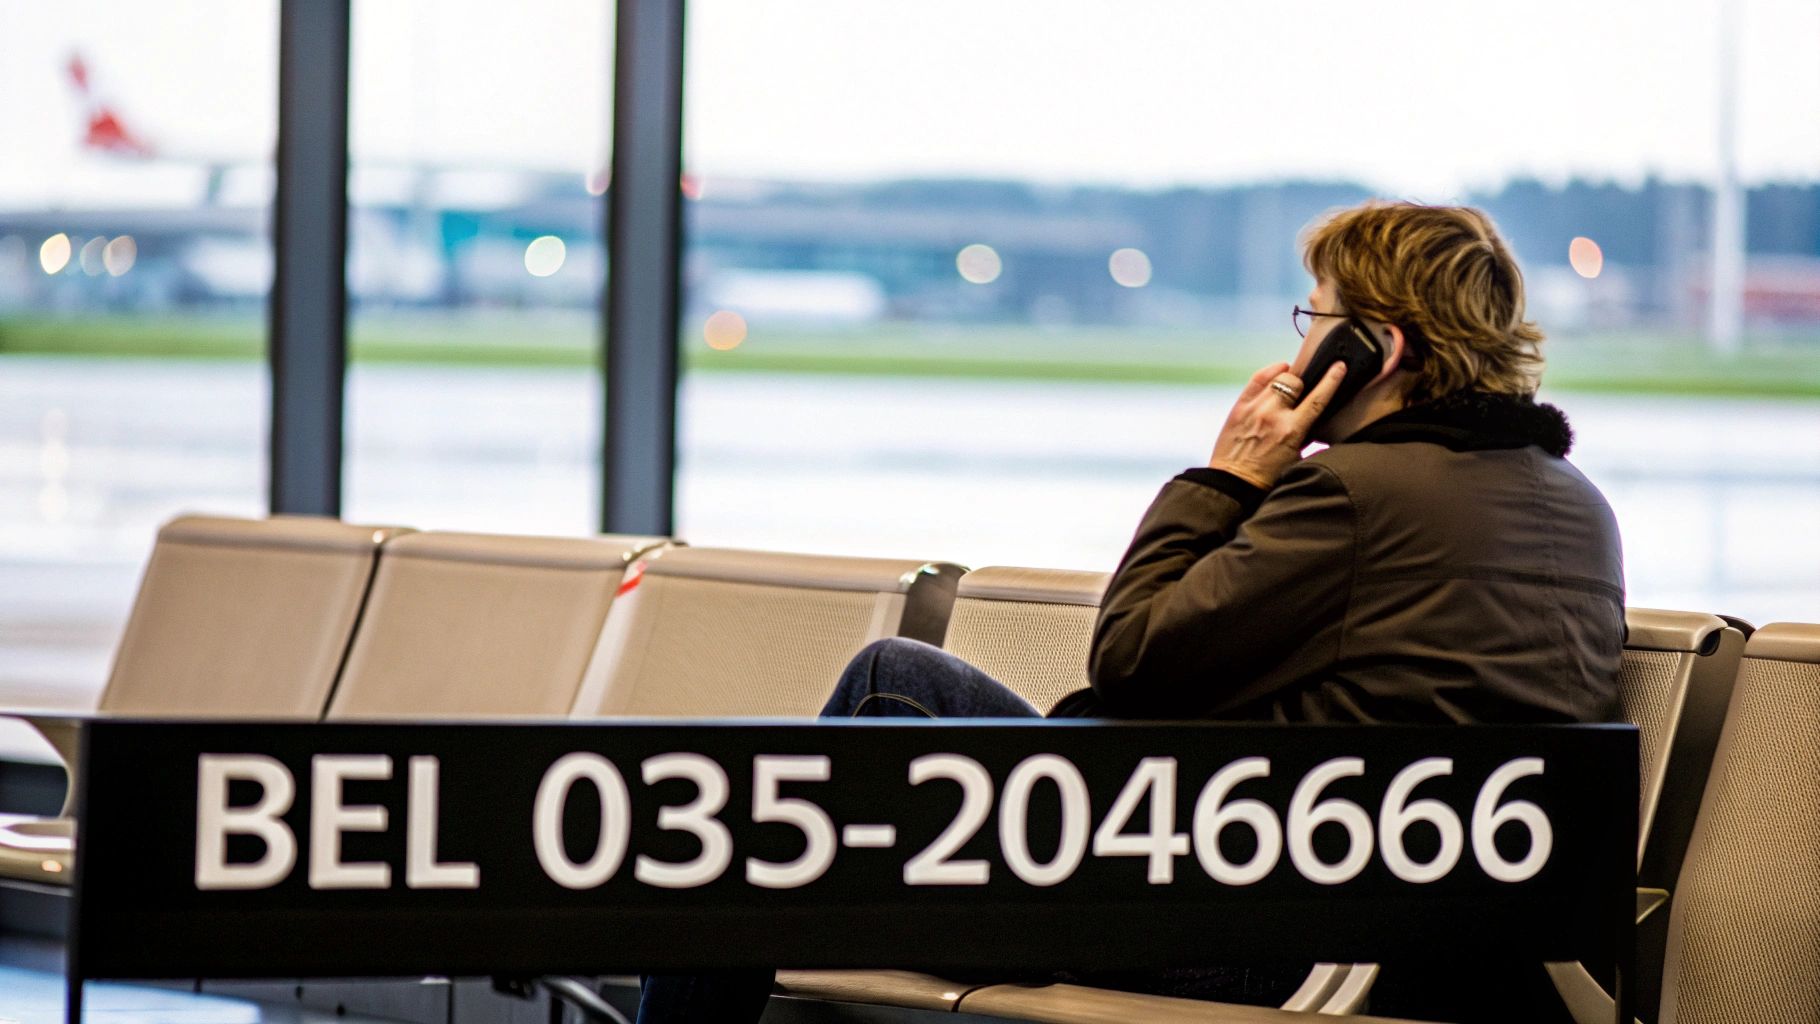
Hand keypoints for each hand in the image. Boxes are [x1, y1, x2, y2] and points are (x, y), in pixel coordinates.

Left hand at [1207, 361, 1347, 487]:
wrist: (1235, 483)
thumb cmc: (1267, 476)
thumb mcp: (1297, 458)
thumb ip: (1308, 437)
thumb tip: (1315, 419)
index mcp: (1292, 431)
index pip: (1318, 398)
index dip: (1331, 380)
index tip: (1339, 367)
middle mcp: (1273, 415)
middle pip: (1295, 381)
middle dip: (1302, 383)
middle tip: (1302, 390)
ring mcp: (1254, 409)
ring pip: (1277, 377)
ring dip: (1286, 377)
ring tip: (1289, 382)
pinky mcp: (1239, 407)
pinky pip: (1256, 379)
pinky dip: (1268, 372)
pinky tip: (1276, 373)